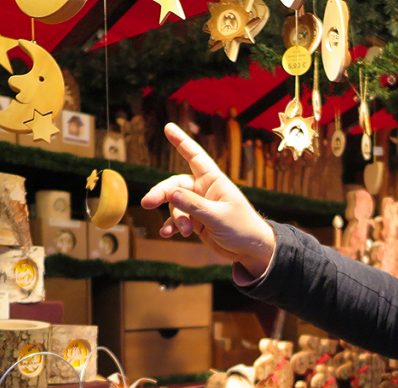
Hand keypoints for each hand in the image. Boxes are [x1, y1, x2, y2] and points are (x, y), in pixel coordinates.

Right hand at [141, 123, 275, 277]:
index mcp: (214, 181)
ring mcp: (199, 206)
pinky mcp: (196, 221)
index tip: (168, 127)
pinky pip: (177, 220)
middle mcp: (204, 190)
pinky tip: (167, 234)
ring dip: (175, 218)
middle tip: (147, 203)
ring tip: (183, 231)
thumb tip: (170, 193)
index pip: (195, 157)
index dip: (182, 141)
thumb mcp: (218, 217)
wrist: (250, 251)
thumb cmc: (242, 228)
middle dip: (161, 193)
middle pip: (175, 185)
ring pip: (175, 205)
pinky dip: (172, 226)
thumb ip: (194, 205)